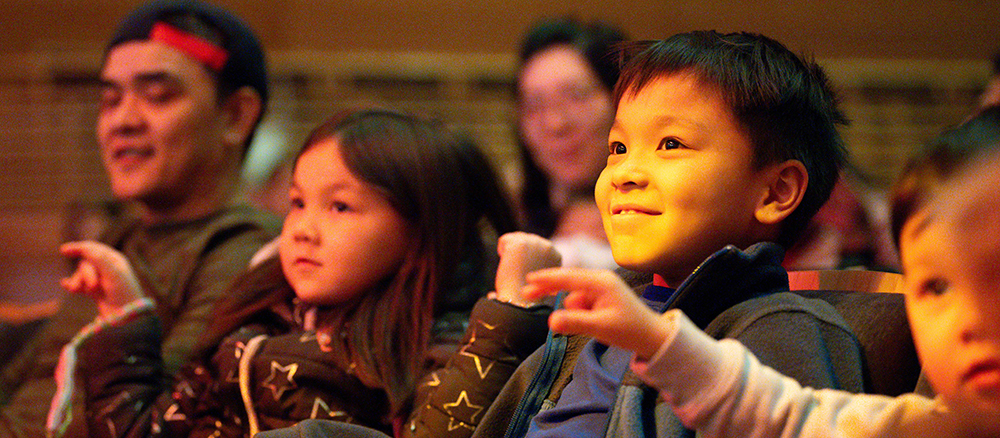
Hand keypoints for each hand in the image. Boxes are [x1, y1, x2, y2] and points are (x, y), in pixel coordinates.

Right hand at [60, 241, 146, 318]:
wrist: (125, 317)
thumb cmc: (123, 293)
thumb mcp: (112, 273)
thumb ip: (99, 259)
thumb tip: (84, 247)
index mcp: (114, 260)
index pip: (93, 249)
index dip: (78, 248)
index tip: (63, 250)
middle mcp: (107, 268)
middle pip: (85, 264)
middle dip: (85, 274)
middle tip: (94, 287)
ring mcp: (100, 280)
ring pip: (81, 275)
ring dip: (78, 281)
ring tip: (76, 291)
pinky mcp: (95, 292)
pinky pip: (79, 285)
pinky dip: (72, 284)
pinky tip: (65, 284)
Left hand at [493, 232, 561, 306]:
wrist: (522, 303)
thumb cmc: (528, 296)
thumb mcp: (540, 277)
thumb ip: (538, 264)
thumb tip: (525, 260)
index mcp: (556, 254)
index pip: (534, 246)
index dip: (527, 259)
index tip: (527, 274)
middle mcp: (548, 245)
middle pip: (524, 239)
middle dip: (519, 254)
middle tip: (520, 273)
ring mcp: (535, 242)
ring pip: (514, 238)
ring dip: (511, 253)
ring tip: (516, 269)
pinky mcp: (521, 243)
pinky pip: (504, 240)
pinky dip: (502, 251)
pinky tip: (508, 264)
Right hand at [522, 267, 671, 359]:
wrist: (652, 337)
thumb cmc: (630, 330)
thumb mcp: (600, 327)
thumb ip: (574, 323)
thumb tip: (550, 322)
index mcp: (600, 281)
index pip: (567, 277)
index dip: (546, 278)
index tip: (528, 278)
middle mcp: (599, 280)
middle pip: (567, 281)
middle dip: (548, 289)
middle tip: (526, 294)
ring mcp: (600, 289)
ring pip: (574, 297)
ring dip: (573, 311)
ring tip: (594, 325)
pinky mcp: (601, 298)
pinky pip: (581, 303)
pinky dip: (580, 313)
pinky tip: (594, 324)